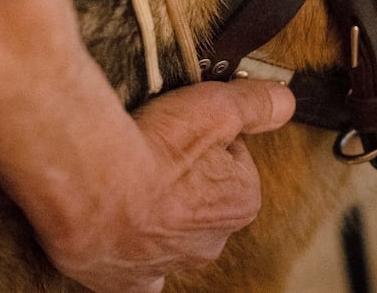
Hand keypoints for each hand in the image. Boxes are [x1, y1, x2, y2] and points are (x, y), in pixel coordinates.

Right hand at [37, 79, 294, 291]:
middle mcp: (210, 243)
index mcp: (241, 202)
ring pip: (169, 236)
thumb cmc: (155, 148)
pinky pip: (135, 274)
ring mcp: (167, 265)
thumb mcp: (217, 107)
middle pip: (201, 198)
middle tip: (152, 145)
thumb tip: (285, 101)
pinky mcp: (126, 281)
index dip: (207, 135)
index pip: (232, 159)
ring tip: (128, 179)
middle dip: (183, 177)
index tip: (182, 124)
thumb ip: (256, 104)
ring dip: (155, 215)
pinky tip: (116, 233)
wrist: (92, 187)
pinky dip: (129, 256)